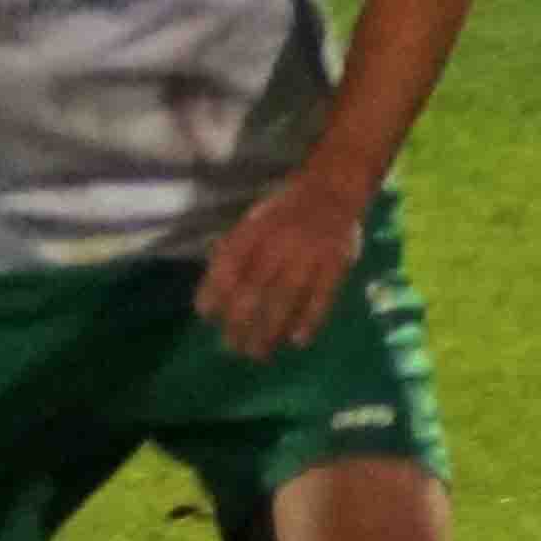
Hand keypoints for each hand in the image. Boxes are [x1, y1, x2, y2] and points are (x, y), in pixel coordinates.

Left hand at [193, 175, 366, 361]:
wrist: (334, 188)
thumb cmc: (287, 207)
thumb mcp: (255, 217)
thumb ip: (235, 246)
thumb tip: (214, 277)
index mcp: (256, 229)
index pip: (228, 263)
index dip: (214, 290)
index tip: (205, 314)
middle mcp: (279, 243)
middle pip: (254, 289)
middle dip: (239, 321)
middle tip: (231, 346)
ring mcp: (309, 255)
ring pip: (284, 299)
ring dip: (269, 330)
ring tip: (257, 353)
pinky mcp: (335, 265)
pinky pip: (321, 298)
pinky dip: (309, 321)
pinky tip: (296, 341)